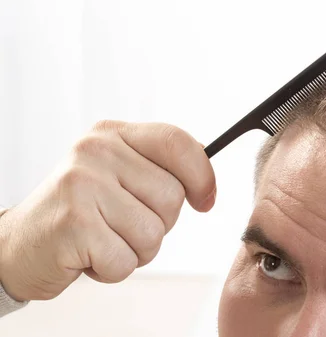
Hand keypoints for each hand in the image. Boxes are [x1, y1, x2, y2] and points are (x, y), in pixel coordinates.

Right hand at [0, 120, 215, 301]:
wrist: (21, 244)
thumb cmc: (81, 211)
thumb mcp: (118, 174)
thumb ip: (158, 167)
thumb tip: (207, 175)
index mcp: (112, 135)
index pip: (177, 142)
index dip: (202, 176)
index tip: (205, 201)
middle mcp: (96, 152)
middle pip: (172, 197)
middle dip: (159, 224)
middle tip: (123, 224)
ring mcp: (82, 186)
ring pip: (153, 233)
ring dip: (136, 250)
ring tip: (105, 239)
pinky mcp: (73, 224)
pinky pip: (127, 260)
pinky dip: (113, 268)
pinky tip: (89, 255)